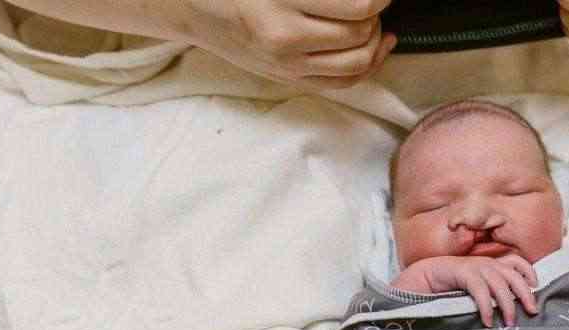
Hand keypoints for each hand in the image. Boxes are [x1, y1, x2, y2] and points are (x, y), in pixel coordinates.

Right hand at [174, 0, 396, 88]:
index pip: (357, 8)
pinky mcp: (290, 80)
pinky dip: (366, 66)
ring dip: (375, 42)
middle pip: (359, 35)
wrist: (191, 8)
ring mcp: (288, 66)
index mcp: (281, 4)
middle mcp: (286, 40)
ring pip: (356, 64)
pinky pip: (342, 82)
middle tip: (375, 3)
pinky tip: (375, 48)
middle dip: (376, 17)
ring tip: (374, 23)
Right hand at [425, 254, 539, 327]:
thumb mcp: (478, 284)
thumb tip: (509, 310)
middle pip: (514, 275)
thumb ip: (492, 291)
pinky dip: (486, 307)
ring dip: (507, 306)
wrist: (428, 275)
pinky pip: (481, 291)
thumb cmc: (454, 284)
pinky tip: (488, 321)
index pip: (517, 261)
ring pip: (500, 285)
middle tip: (532, 311)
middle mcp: (487, 263)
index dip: (529, 272)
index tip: (536, 287)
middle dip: (525, 294)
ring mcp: (476, 267)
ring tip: (509, 324)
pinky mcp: (464, 273)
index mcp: (492, 264)